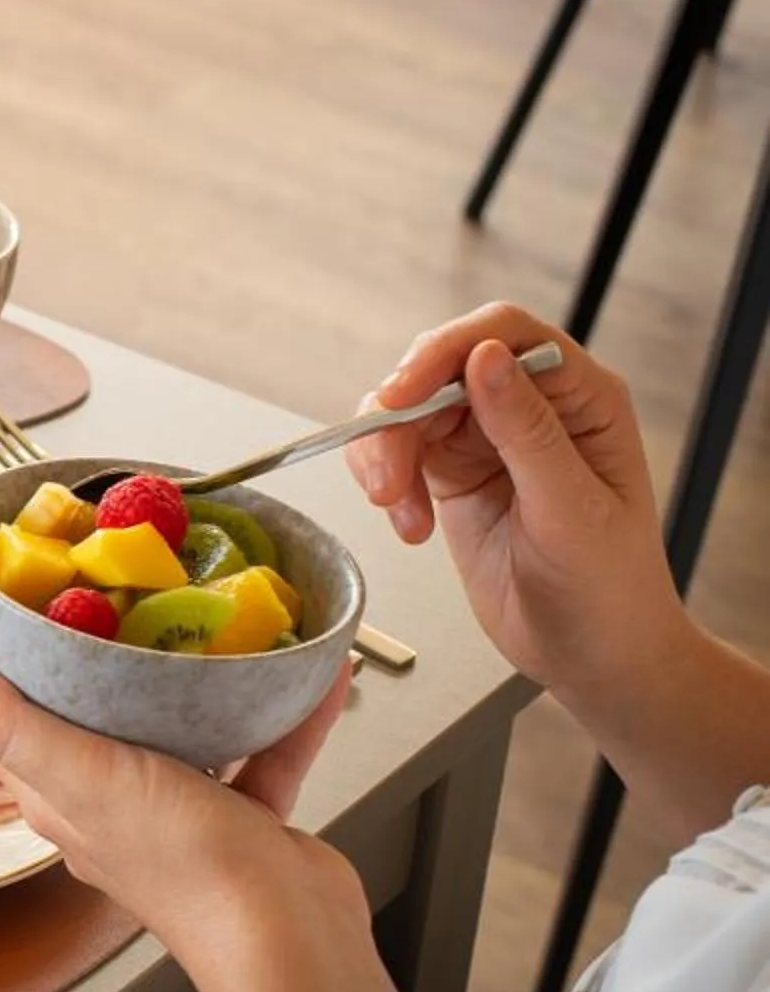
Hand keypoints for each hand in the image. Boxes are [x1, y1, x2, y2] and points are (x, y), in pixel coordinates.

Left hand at [0, 628, 360, 966]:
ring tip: (219, 623)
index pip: (10, 730)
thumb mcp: (82, 778)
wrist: (289, 937)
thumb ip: (14, 727)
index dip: (1, 671)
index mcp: (61, 800)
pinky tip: (313, 673)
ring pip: (184, 734)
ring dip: (202, 684)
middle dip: (107, 662)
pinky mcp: (247, 823)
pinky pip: (262, 754)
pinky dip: (283, 715)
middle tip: (125, 596)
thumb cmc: (181, 861)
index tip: (15, 607)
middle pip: (97, 723)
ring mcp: (182, 816)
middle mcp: (114, 809)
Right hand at [342, 303, 679, 702]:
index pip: (506, 336)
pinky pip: (397, 452)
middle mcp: (531, 407)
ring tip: (396, 507)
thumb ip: (527, 431)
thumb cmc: (608, 589)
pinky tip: (409, 526)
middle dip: (401, 414)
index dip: (447, 350)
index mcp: (581, 399)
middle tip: (387, 476)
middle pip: (441, 367)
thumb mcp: (571, 511)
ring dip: (384, 452)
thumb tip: (485, 359)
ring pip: (408, 408)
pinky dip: (387, 483)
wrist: (592, 655)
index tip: (402, 393)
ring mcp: (488, 440)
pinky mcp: (452, 475)